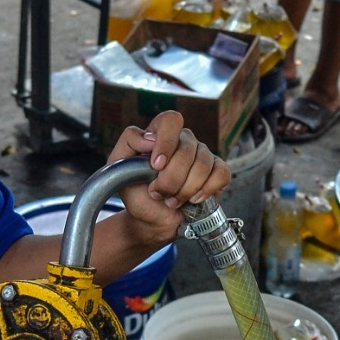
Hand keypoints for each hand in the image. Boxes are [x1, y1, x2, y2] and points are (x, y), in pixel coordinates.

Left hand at [107, 110, 231, 243]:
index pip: (171, 120)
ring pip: (203, 164)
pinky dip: (206, 190)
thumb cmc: (136, 192)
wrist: (149, 219)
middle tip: (158, 193)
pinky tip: (193, 199)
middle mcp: (184, 140)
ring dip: (185, 190)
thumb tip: (150, 138)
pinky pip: (221, 174)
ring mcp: (203, 155)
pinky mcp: (217, 172)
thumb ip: (128, 142)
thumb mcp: (118, 166)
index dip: (166, 142)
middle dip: (171, 179)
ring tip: (171, 200)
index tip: (156, 166)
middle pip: (186, 149)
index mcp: (161, 133)